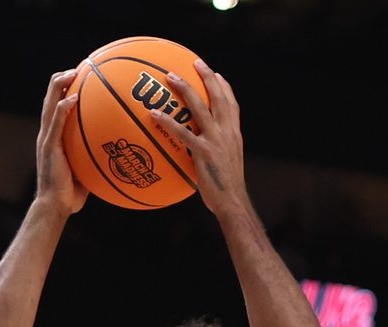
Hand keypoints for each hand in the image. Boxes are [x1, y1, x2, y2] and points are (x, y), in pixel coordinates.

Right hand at [35, 69, 87, 216]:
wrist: (55, 206)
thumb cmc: (71, 193)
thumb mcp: (86, 169)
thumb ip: (96, 156)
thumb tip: (120, 152)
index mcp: (54, 136)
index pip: (57, 105)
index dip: (66, 89)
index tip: (82, 77)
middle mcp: (48, 133)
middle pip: (51, 97)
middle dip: (63, 79)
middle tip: (80, 67)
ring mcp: (46, 138)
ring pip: (50, 104)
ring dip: (59, 86)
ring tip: (73, 73)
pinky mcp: (48, 146)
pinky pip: (55, 123)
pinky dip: (62, 109)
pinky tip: (72, 98)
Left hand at [149, 59, 248, 220]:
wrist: (232, 203)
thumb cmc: (225, 190)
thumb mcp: (224, 166)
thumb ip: (215, 153)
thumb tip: (199, 151)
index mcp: (234, 135)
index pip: (232, 105)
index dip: (225, 88)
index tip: (217, 75)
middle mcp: (227, 132)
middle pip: (218, 97)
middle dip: (207, 77)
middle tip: (195, 62)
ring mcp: (216, 140)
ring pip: (200, 107)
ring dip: (185, 88)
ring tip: (170, 76)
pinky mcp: (204, 152)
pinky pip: (182, 132)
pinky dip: (167, 121)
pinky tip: (153, 114)